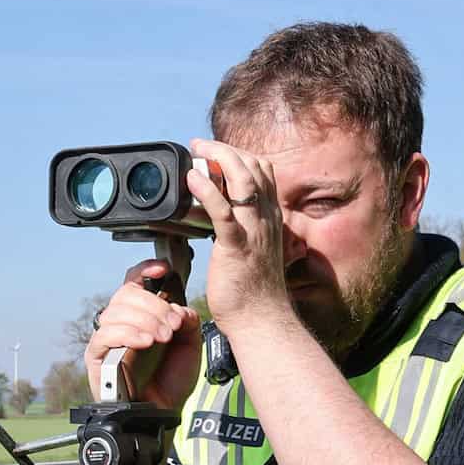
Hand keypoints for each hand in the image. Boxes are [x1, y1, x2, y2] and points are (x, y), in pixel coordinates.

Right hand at [83, 240, 200, 411]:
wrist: (163, 413)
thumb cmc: (171, 381)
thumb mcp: (190, 345)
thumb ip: (187, 320)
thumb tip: (178, 307)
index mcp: (142, 315)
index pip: (133, 282)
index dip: (144, 270)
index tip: (162, 270)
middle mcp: (122, 323)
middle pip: (126, 293)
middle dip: (154, 305)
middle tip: (172, 326)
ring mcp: (107, 340)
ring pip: (116, 311)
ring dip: (144, 320)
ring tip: (162, 338)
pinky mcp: (96, 358)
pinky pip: (104, 335)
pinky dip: (128, 334)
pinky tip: (146, 342)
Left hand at [186, 138, 293, 333]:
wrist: (261, 319)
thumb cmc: (253, 291)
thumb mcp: (255, 252)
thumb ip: (246, 232)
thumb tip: (226, 222)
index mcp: (270, 218)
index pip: (263, 172)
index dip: (240, 155)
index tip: (216, 152)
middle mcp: (266, 219)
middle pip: (254, 168)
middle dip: (226, 149)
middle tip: (200, 145)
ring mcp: (253, 231)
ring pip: (243, 181)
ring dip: (219, 159)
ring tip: (197, 151)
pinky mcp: (236, 246)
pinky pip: (223, 212)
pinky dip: (207, 191)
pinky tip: (193, 179)